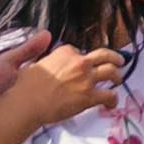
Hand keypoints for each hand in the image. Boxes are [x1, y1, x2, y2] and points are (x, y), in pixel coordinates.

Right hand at [0, 36, 116, 137]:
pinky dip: (113, 99)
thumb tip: (45, 40)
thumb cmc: (25, 86)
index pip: (80, 52)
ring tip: (117, 80)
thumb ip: (43, 52)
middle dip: (114, 57)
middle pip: (104, 55)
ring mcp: (86, 78)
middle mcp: (79, 62)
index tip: (82, 65)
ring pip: (111, 72)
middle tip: (119, 61)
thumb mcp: (33, 61)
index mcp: (65, 52)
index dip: (82, 59)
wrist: (26, 104)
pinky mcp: (89, 96)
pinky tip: (111, 103)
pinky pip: (108, 95)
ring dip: (117, 76)